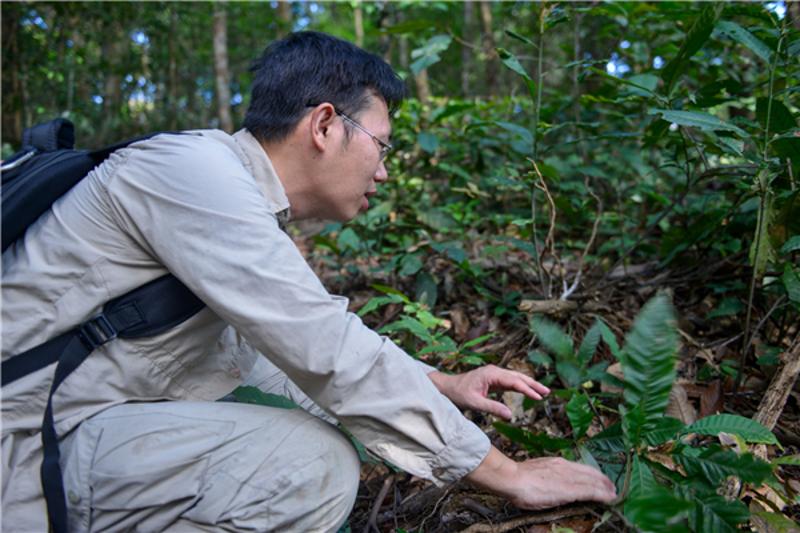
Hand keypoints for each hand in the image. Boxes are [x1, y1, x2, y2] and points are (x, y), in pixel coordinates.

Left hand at [428, 364, 549, 418]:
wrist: (447, 387)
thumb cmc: (458, 394)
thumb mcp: (474, 403)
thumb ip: (492, 408)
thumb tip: (510, 415)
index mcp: (491, 374)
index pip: (514, 381)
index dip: (527, 390)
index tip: (538, 397)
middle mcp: (495, 371)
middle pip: (518, 377)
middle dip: (533, 384)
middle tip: (547, 392)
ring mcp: (495, 375)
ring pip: (516, 378)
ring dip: (529, 385)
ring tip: (543, 392)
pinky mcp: (494, 380)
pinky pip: (511, 382)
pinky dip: (521, 387)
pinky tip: (529, 392)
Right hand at [466, 447, 616, 509]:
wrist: (512, 478)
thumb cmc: (518, 479)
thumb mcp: (537, 473)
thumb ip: (547, 476)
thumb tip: (550, 483)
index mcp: (556, 463)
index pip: (581, 467)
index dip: (593, 474)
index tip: (601, 479)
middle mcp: (565, 467)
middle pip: (590, 473)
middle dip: (603, 480)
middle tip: (613, 487)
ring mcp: (568, 477)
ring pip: (593, 481)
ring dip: (605, 487)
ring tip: (614, 493)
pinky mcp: (569, 489)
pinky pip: (590, 491)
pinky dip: (602, 494)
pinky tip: (610, 498)